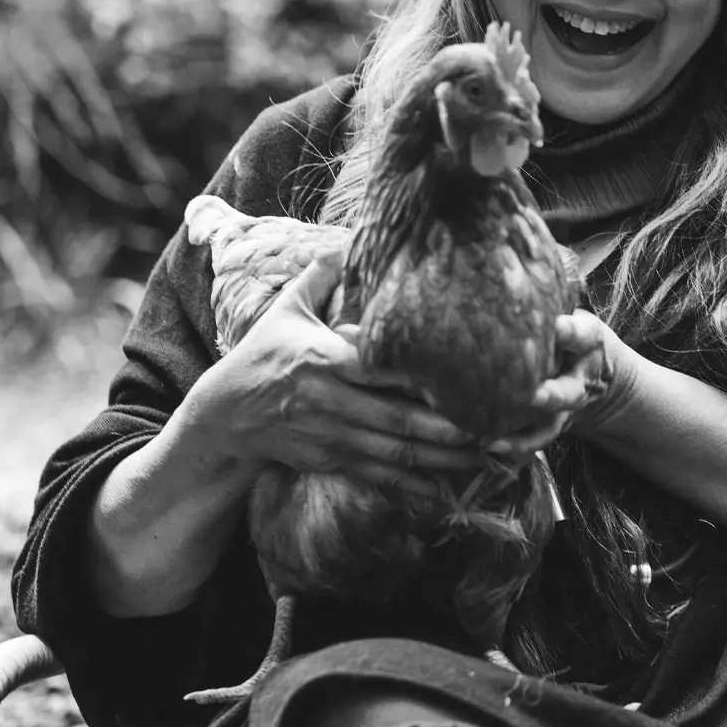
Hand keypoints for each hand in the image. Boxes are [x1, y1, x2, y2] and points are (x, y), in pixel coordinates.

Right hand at [187, 253, 483, 503]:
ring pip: (397, 454)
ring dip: (445, 461)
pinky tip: (453, 492)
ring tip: (491, 458)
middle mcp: (330, 402)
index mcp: (324, 360)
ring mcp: (333, 437)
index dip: (423, 380)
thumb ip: (322, 273)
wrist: (225, 416)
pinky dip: (417, 487)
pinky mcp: (333, 462)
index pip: (380, 369)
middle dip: (451, 430)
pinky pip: (381, 477)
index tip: (469, 380)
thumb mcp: (287, 310)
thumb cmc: (264, 354)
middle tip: (500, 429)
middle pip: (399, 420)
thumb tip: (352, 233)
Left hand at [490, 310, 638, 453]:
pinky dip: (513, 447)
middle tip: (530, 397)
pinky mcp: (552, 425)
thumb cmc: (573, 336)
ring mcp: (565, 408)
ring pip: (548, 425)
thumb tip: (514, 270)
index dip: (568, 331)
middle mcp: (579, 380)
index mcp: (587, 342)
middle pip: (567, 393)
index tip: (556, 326)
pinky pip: (534, 441)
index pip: (581, 335)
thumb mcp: (573, 312)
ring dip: (523, 435)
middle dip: (549, 396)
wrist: (600, 377)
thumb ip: (552, 302)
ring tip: (491, 438)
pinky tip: (486, 446)